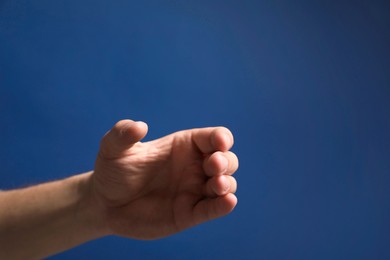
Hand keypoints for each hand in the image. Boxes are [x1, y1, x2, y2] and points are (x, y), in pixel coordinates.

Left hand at [91, 120, 238, 239]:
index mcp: (184, 146)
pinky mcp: (190, 213)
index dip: (222, 138)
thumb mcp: (112, 147)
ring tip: (216, 184)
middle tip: (213, 165)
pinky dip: (224, 205)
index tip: (219, 143)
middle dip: (226, 161)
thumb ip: (122, 133)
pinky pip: (213, 209)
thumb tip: (139, 126)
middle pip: (227, 160)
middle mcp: (194, 167)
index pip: (214, 137)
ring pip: (226, 184)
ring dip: (227, 183)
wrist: (105, 203)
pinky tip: (227, 201)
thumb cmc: (113, 171)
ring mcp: (194, 190)